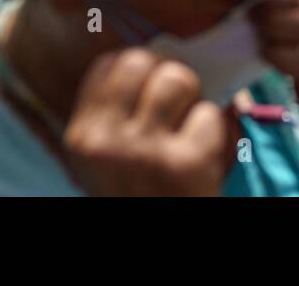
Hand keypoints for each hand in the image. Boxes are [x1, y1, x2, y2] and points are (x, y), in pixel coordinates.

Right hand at [63, 48, 233, 195]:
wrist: (158, 246)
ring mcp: (144, 152)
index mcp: (82, 136)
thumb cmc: (143, 192)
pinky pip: (210, 113)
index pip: (108, 64)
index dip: (138, 70)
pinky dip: (217, 132)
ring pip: (178, 79)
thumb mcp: (112, 157)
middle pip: (141, 61)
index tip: (149, 91)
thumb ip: (119, 112)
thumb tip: (158, 51)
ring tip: (189, 132)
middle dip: (166, 77)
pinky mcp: (185, 164)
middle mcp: (104, 142)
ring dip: (193, 101)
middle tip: (175, 110)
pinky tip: (204, 157)